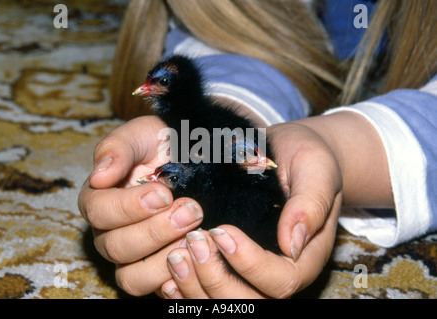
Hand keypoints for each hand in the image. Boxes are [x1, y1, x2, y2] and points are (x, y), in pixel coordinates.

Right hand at [78, 116, 203, 295]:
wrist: (197, 157)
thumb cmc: (165, 144)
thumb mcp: (143, 134)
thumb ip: (118, 148)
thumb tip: (99, 176)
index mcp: (101, 198)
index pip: (99, 212)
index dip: (128, 207)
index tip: (163, 193)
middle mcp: (111, 231)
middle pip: (115, 247)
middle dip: (155, 231)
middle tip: (191, 210)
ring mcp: (134, 255)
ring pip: (131, 276)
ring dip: (165, 259)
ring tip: (196, 235)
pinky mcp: (157, 270)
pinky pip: (155, 289)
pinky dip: (174, 280)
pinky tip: (195, 258)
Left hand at [159, 120, 343, 297]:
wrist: (287, 152)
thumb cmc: (305, 158)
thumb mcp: (315, 169)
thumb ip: (310, 203)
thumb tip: (293, 243)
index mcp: (304, 256)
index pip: (281, 280)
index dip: (249, 263)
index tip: (223, 231)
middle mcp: (277, 271)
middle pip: (250, 300)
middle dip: (217, 279)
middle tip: (194, 241)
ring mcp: (251, 272)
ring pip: (224, 301)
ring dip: (196, 286)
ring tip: (175, 254)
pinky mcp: (230, 265)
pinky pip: (207, 291)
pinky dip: (186, 289)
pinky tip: (168, 274)